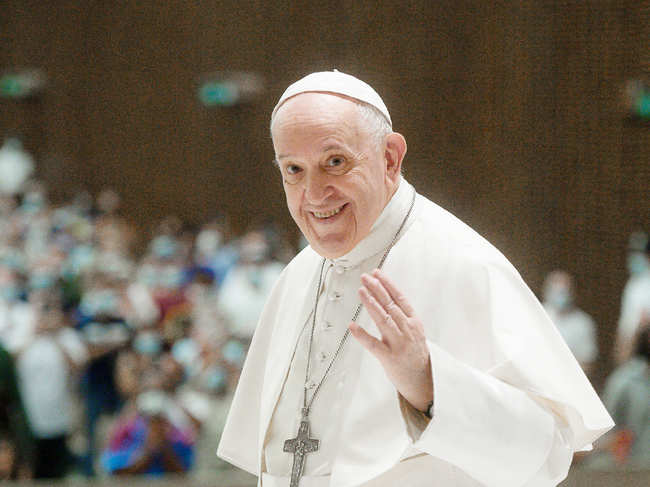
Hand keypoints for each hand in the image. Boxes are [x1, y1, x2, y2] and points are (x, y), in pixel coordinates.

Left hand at [349, 269, 432, 412]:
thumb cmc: (416, 353)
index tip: (377, 273)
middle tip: (365, 277)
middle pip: (390, 305)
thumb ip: (402, 315)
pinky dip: (362, 335)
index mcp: (414, 322)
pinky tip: (352, 326)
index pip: (400, 298)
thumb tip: (386, 295)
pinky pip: (373, 345)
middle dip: (377, 289)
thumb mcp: (415, 331)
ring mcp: (398, 344)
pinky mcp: (389, 358)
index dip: (388, 284)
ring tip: (362, 291)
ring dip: (371, 304)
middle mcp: (407, 331)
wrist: (424, 380)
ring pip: (384, 320)